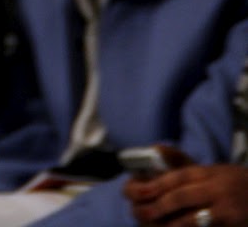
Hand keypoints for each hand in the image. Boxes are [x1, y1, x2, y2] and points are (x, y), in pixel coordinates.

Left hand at [126, 163, 247, 225]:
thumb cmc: (235, 184)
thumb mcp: (214, 170)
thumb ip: (185, 164)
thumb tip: (155, 149)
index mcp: (208, 172)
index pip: (177, 177)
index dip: (153, 184)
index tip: (132, 190)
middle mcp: (216, 190)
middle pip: (180, 197)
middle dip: (155, 205)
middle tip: (137, 211)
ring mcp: (226, 211)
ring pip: (191, 219)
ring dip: (168, 224)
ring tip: (149, 225)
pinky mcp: (232, 226)